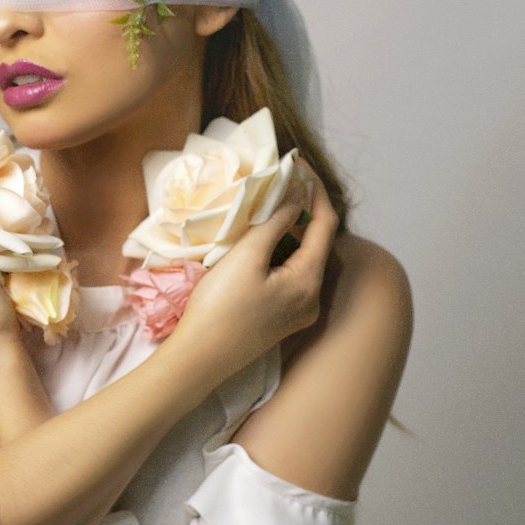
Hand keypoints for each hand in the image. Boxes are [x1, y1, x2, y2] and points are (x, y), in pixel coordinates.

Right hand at [168, 159, 337, 384]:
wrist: (199, 359)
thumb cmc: (219, 307)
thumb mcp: (246, 257)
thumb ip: (274, 224)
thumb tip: (293, 199)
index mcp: (308, 281)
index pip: (325, 224)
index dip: (314, 190)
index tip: (297, 165)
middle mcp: (313, 298)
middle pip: (317, 242)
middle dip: (302, 209)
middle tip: (280, 182)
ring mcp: (299, 312)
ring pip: (303, 259)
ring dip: (290, 232)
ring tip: (267, 208)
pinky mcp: (282, 319)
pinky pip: (291, 276)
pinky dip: (282, 253)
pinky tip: (261, 243)